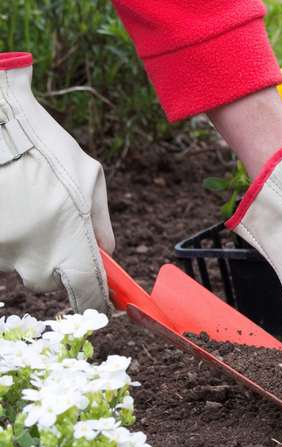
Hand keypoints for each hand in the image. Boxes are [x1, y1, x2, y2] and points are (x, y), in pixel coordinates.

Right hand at [0, 53, 114, 312]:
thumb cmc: (47, 148)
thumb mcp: (90, 180)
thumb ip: (101, 223)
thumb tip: (107, 254)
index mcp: (70, 242)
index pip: (85, 291)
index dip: (92, 297)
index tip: (96, 298)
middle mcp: (34, 255)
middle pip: (46, 281)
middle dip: (52, 264)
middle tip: (51, 230)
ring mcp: (2, 250)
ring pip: (16, 264)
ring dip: (22, 246)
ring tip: (23, 207)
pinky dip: (4, 235)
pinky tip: (8, 206)